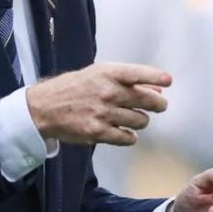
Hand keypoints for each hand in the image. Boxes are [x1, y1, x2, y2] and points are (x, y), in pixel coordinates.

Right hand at [25, 62, 170, 144]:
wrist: (45, 107)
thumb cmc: (74, 88)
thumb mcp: (98, 75)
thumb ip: (128, 81)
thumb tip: (158, 89)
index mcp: (106, 73)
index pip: (136, 73)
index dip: (155, 76)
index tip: (168, 80)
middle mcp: (106, 92)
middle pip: (148, 101)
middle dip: (158, 104)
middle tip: (158, 105)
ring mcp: (103, 113)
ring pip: (142, 121)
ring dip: (140, 120)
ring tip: (129, 117)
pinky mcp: (98, 132)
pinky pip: (129, 138)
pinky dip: (129, 136)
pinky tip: (121, 130)